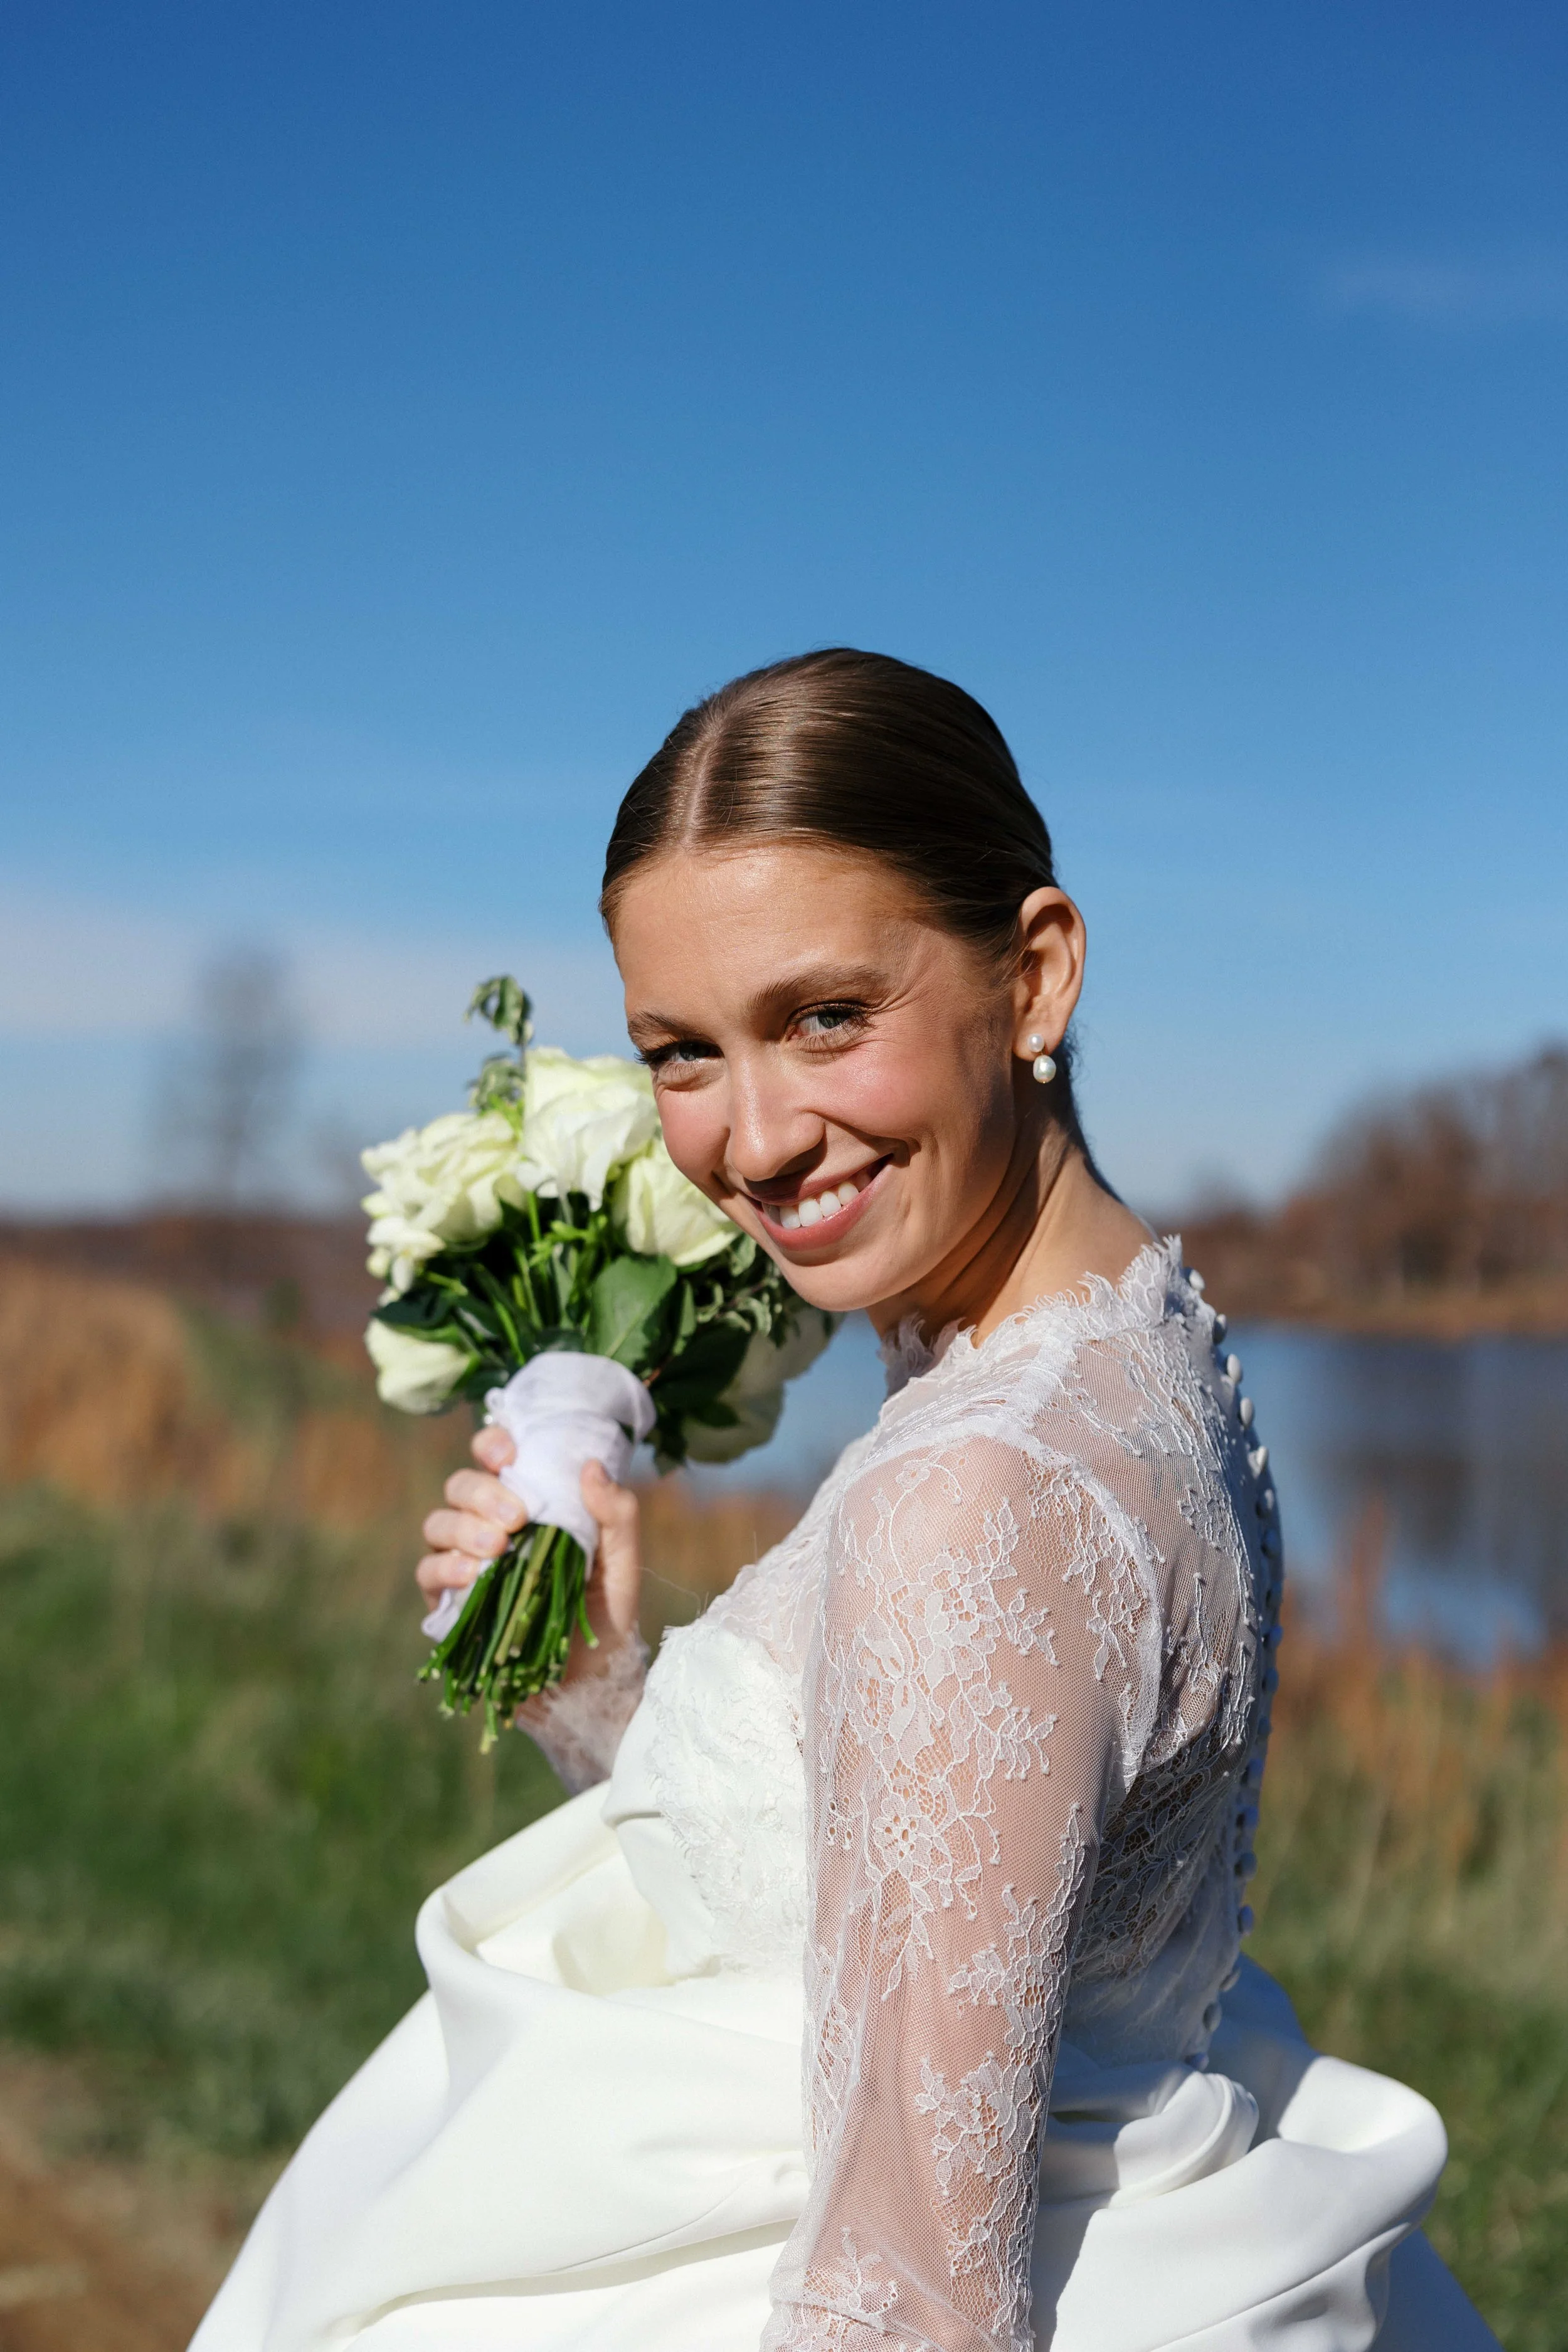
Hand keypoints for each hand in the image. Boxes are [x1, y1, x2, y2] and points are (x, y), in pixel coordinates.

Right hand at [416, 1425, 642, 1683]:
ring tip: (498, 1549)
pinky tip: (471, 1575)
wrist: (588, 1680)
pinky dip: (445, 1567)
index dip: (492, 1444)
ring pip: (438, 1523)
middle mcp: (489, 1525)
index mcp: (528, 1502)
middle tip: (515, 1518)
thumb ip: (616, 1514)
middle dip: (481, 1493)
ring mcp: (464, 1561)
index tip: (509, 1454)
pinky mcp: (448, 1600)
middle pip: (460, 1485)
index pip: (495, 1457)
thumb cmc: (604, 1614)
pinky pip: (427, 1571)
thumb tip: (591, 1466)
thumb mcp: (623, 1563)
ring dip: (464, 1528)